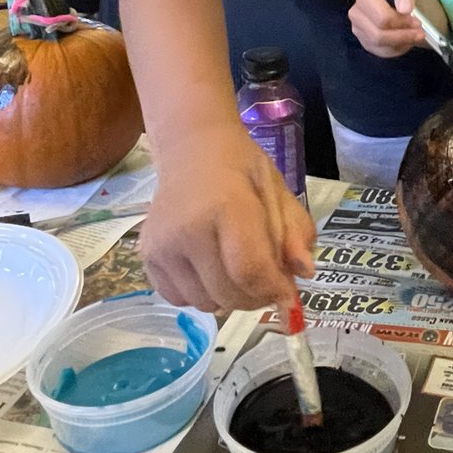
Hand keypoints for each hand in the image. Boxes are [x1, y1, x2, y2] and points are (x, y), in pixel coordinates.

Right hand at [140, 122, 315, 312]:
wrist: (191, 149)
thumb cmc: (240, 168)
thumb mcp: (277, 191)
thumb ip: (295, 231)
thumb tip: (305, 272)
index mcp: (227, 206)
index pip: (250, 270)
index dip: (273, 290)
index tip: (288, 294)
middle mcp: (187, 229)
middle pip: (228, 293)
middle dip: (256, 297)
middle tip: (267, 281)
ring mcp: (162, 246)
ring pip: (205, 303)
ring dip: (229, 297)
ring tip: (237, 270)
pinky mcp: (147, 257)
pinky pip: (179, 299)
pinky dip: (201, 295)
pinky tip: (209, 269)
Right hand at [348, 0, 426, 58]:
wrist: (405, 6)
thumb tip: (404, 8)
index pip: (381, 17)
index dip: (401, 22)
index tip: (418, 22)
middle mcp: (357, 13)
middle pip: (379, 34)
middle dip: (403, 35)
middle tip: (420, 33)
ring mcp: (359, 30)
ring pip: (381, 45)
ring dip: (402, 42)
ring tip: (415, 36)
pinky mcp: (366, 43)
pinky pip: (382, 52)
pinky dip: (398, 48)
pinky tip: (406, 40)